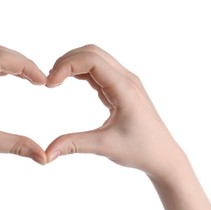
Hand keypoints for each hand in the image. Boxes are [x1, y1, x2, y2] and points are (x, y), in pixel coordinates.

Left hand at [0, 46, 46, 169]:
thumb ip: (16, 145)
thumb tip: (43, 157)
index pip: (0, 59)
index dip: (25, 66)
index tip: (42, 82)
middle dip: (22, 62)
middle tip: (40, 79)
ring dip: (11, 63)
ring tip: (31, 78)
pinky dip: (0, 68)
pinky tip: (12, 77)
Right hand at [45, 45, 186, 179]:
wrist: (164, 156)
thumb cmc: (141, 151)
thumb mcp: (105, 147)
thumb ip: (74, 145)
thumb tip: (46, 153)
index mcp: (124, 88)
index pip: (91, 60)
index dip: (66, 65)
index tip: (49, 84)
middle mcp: (126, 79)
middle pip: (92, 52)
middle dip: (66, 61)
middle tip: (49, 82)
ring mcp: (125, 82)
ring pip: (95, 57)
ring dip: (73, 64)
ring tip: (55, 81)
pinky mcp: (122, 88)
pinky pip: (99, 70)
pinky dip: (81, 71)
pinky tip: (68, 82)